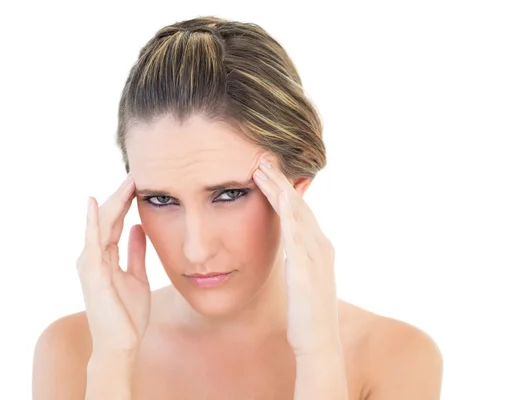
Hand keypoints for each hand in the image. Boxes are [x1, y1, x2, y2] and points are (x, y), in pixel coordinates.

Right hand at [76, 175, 149, 356]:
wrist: (122, 345)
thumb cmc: (127, 315)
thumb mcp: (137, 277)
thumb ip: (136, 253)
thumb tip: (139, 227)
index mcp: (105, 258)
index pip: (115, 222)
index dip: (125, 202)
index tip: (139, 183)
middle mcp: (94, 257)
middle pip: (107, 219)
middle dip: (121, 196)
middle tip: (135, 175)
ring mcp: (91, 264)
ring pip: (101, 225)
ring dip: (113, 202)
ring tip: (127, 182)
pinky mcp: (92, 273)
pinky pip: (92, 242)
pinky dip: (93, 222)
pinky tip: (96, 204)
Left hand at [253, 158, 339, 356]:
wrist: (318, 344)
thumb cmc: (306, 314)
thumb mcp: (301, 279)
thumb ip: (296, 259)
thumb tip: (286, 247)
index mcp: (318, 248)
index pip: (298, 210)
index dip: (283, 189)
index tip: (265, 171)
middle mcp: (321, 246)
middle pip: (298, 205)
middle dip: (280, 180)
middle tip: (262, 158)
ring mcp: (316, 257)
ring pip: (297, 214)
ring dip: (281, 189)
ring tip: (264, 168)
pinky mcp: (307, 271)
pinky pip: (298, 237)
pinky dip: (290, 215)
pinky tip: (280, 198)